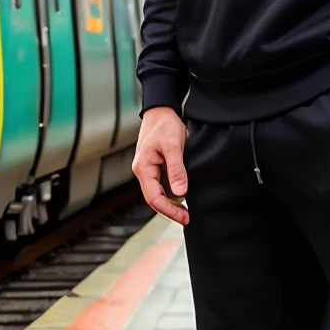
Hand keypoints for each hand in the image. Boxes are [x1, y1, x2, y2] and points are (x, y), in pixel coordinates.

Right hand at [132, 107, 188, 224]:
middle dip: (170, 211)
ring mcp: (148, 169)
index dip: (169, 210)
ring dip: (170, 204)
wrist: (161, 110)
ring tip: (185, 212)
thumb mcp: (173, 146)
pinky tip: (181, 198)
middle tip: (187, 218)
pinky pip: (160, 185)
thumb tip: (180, 192)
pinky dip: (170, 194)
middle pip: (154, 199)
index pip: (154, 198)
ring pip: (157, 193)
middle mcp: (143, 171)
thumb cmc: (165, 125)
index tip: (184, 217)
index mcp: (143, 168)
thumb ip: (176, 170)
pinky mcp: (154, 166)